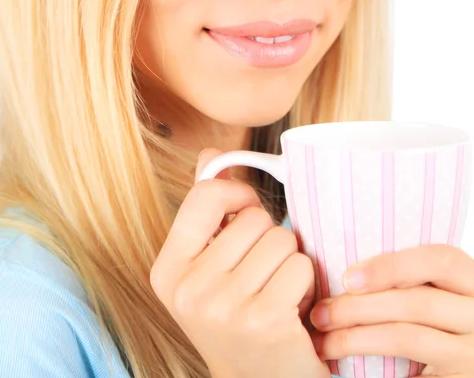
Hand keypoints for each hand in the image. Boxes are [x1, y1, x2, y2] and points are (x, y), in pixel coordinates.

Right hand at [150, 149, 330, 377]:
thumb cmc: (236, 315)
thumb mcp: (210, 265)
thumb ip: (208, 209)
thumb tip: (210, 154)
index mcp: (168, 269)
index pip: (205, 195)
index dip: (237, 192)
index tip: (248, 210)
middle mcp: (187, 289)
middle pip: (253, 217)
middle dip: (269, 239)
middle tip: (262, 275)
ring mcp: (222, 307)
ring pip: (281, 239)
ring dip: (290, 263)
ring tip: (276, 292)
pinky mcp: (263, 319)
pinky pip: (300, 266)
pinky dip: (306, 284)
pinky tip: (293, 310)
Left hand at [309, 244, 473, 377]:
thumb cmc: (433, 338)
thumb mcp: (429, 303)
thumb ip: (407, 282)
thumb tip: (342, 262)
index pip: (440, 258)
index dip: (391, 265)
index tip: (347, 277)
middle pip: (418, 299)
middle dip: (360, 305)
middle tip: (321, 313)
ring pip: (409, 334)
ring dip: (356, 335)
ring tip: (324, 337)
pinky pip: (411, 363)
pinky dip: (371, 359)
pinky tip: (343, 360)